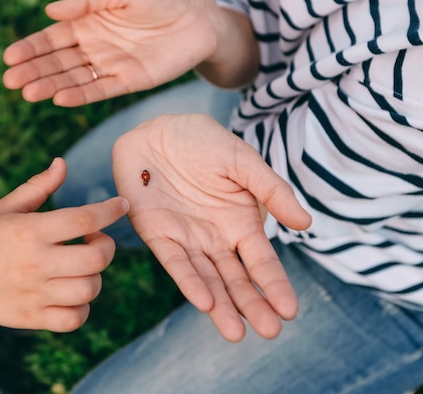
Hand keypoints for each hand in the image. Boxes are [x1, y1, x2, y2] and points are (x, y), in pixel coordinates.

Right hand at [0, 157, 128, 331]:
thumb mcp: (7, 207)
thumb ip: (39, 186)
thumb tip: (63, 163)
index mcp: (30, 231)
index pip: (83, 218)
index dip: (110, 210)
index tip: (121, 205)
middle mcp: (35, 263)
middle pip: (96, 258)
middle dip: (106, 246)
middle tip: (94, 240)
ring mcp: (34, 294)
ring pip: (89, 290)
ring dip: (94, 276)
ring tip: (81, 268)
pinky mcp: (32, 319)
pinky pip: (74, 319)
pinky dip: (81, 307)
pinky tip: (71, 292)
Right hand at [3, 0, 225, 105]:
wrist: (198, 17)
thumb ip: (87, 0)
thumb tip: (51, 12)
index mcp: (87, 23)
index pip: (52, 38)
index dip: (30, 47)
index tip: (9, 57)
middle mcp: (94, 47)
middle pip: (57, 62)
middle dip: (33, 71)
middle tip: (10, 81)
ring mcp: (110, 66)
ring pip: (74, 78)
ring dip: (50, 85)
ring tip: (28, 93)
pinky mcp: (128, 81)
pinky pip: (100, 90)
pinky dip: (80, 95)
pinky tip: (60, 98)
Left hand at [112, 114, 310, 340]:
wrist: (156, 130)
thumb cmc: (202, 143)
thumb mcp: (243, 162)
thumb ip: (272, 191)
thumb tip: (305, 224)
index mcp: (240, 223)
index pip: (261, 262)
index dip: (275, 285)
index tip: (290, 310)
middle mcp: (215, 238)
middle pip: (236, 279)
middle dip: (252, 305)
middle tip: (270, 332)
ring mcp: (186, 239)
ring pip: (207, 279)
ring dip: (220, 305)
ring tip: (236, 332)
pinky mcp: (157, 234)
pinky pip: (174, 262)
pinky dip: (188, 281)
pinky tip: (203, 301)